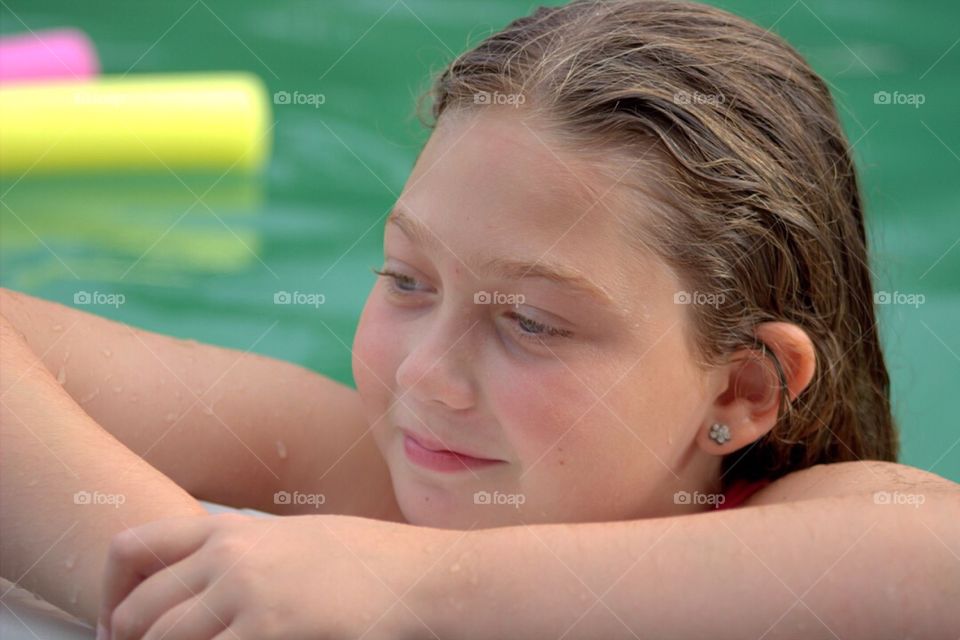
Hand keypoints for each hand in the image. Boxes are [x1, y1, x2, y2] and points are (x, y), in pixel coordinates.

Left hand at [97, 512, 447, 639]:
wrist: (411, 575)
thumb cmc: (360, 560)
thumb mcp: (290, 540)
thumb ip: (242, 554)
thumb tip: (205, 585)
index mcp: (230, 530)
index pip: (134, 548)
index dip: (112, 593)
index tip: (116, 626)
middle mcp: (228, 556)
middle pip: (140, 608)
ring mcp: (245, 593)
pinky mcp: (266, 629)